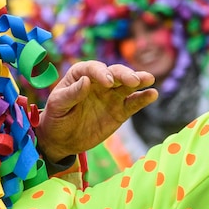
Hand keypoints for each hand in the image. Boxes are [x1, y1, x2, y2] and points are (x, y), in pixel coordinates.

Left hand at [34, 61, 157, 162]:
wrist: (61, 139)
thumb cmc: (56, 118)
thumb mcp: (58, 106)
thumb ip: (71, 94)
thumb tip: (86, 81)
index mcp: (80, 75)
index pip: (93, 69)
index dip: (101, 73)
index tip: (107, 82)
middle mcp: (99, 82)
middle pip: (115, 73)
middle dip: (124, 74)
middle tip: (133, 80)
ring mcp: (111, 96)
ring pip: (127, 85)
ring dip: (139, 80)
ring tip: (149, 79)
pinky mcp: (120, 111)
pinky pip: (133, 103)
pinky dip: (143, 98)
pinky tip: (152, 94)